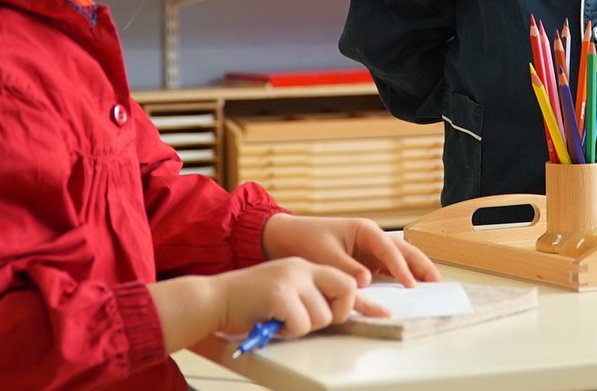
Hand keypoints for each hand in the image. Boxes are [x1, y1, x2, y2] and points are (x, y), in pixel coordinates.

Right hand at [151, 257, 391, 352]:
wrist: (214, 298)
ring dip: (303, 326)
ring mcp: (291, 278)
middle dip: (335, 314)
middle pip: (346, 291)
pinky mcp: (279, 293)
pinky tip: (272, 322)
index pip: (347, 280)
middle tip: (308, 320)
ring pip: (322, 316)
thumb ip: (310, 295)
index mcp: (306, 266)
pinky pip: (301, 325)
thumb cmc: (249, 302)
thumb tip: (340, 313)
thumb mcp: (285, 292)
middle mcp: (302, 267)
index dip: (361, 302)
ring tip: (280, 319)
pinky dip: (288, 331)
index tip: (383, 316)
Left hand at [261, 214, 440, 287]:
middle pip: (403, 250)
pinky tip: (411, 289)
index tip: (411, 284)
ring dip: (415, 270)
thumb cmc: (306, 240)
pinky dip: (400, 277)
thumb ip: (347, 268)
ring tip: (432, 285)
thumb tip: (367, 281)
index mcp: (364, 230)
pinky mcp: (366, 261)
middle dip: (421, 265)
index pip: (389, 249)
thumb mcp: (326, 255)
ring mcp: (370, 250)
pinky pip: (387, 269)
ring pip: (400, 259)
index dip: (401, 267)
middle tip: (437, 282)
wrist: (287, 237)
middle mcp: (372, 238)